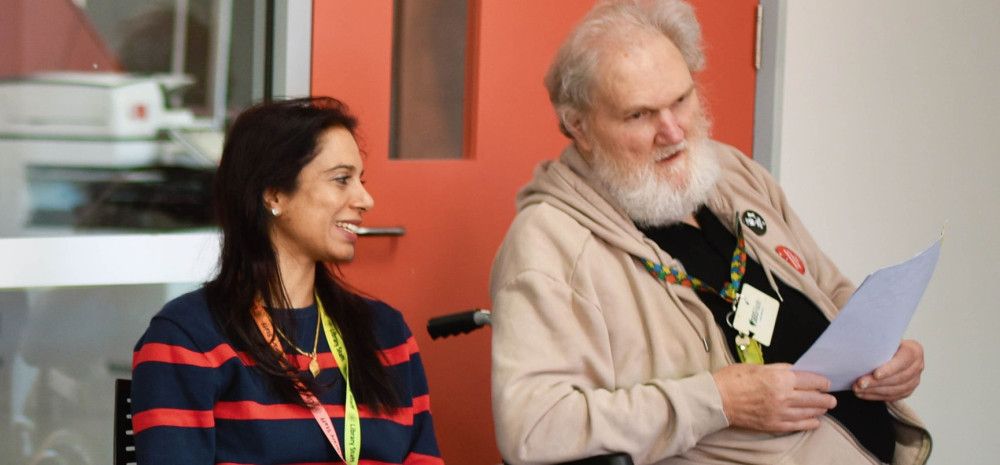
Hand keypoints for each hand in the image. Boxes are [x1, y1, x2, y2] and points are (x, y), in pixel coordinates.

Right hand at [713, 363, 836, 432]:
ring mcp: (780, 413)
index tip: (825, 383)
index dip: (822, 382)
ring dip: (820, 410)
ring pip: (809, 412)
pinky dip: (809, 423)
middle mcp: (784, 396)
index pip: (811, 381)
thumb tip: (795, 371)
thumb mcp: (757, 366)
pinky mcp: (774, 424)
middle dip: (826, 398)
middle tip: (831, 398)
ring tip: (825, 407)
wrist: (717, 399)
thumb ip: (779, 369)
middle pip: (814, 398)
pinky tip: (815, 421)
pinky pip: (797, 425)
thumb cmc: (733, 379)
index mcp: (780, 378)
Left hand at [853, 339, 923, 400]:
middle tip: (860, 384)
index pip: (903, 361)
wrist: (888, 351)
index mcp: (914, 350)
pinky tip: (863, 394)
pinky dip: (876, 396)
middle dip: (877, 383)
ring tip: (857, 389)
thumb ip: (879, 343)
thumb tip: (861, 344)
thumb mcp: (883, 339)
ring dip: (874, 391)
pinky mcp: (907, 391)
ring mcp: (914, 380)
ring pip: (895, 390)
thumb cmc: (883, 343)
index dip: (889, 369)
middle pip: (898, 378)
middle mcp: (917, 366)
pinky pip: (892, 397)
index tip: (875, 375)